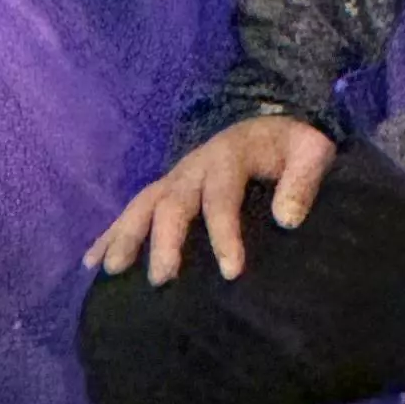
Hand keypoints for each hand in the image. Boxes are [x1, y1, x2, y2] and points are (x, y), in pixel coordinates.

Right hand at [85, 114, 335, 287]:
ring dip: (125, 236)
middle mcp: (193, 166)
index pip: (221, 196)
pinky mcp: (166, 188)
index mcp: (229, 156)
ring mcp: (175, 177)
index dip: (224, 233)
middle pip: (172, 202)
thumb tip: (287, 220)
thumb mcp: (311, 151)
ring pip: (143, 205)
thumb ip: (302, 182)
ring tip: (113, 271)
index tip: (232, 272)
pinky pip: (134, 209)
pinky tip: (93, 261)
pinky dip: (110, 233)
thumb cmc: (292, 146)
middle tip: (162, 280)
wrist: (269, 124)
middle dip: (164, 241)